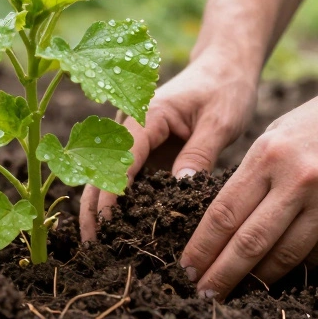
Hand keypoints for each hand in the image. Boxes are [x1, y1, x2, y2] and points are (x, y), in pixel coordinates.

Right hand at [79, 52, 259, 239]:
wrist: (224, 69)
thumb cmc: (224, 89)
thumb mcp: (220, 120)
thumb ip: (200, 152)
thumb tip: (181, 187)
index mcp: (146, 114)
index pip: (120, 158)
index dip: (111, 194)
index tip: (108, 226)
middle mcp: (130, 127)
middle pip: (101, 172)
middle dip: (93, 210)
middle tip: (92, 249)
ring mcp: (134, 142)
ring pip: (106, 179)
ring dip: (99, 211)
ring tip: (98, 249)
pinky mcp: (145, 154)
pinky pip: (125, 181)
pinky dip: (118, 206)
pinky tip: (119, 234)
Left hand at [180, 71, 317, 298]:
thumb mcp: (277, 134)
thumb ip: (253, 175)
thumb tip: (224, 225)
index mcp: (269, 155)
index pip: (224, 213)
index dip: (202, 247)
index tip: (187, 268)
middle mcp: (299, 179)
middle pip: (249, 242)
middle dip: (221, 275)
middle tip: (203, 296)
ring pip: (285, 256)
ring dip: (257, 280)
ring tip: (237, 293)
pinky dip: (295, 268)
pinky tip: (277, 278)